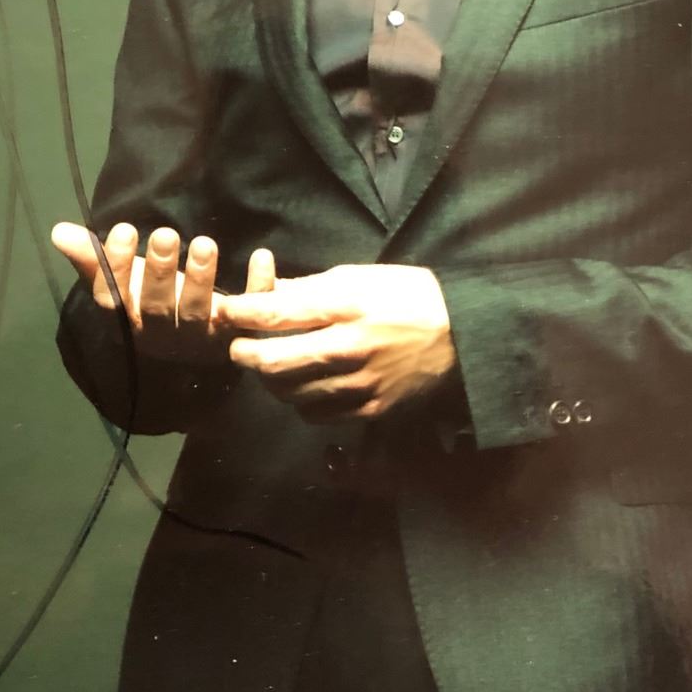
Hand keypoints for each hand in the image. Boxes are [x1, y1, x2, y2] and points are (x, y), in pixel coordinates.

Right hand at [51, 221, 274, 363]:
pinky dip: (259, 287)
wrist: (200, 343)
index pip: (114, 299)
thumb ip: (94, 258)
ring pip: (200, 313)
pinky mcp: (238, 333)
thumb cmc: (155, 301)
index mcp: (130, 321)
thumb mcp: (125, 280)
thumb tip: (58, 230)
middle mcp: (163, 335)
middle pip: (158, 307)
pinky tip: (261, 256)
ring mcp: (202, 338)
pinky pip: (251, 313)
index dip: (116, 267)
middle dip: (162, 272)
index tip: (123, 229)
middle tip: (168, 235)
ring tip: (206, 243)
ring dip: (203, 279)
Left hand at [216, 264, 457, 420]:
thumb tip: (266, 293)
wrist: (464, 336)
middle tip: (238, 347)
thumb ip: (309, 288)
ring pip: (289, 393)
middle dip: (243, 353)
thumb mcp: (361, 277)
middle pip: (273, 361)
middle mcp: (350, 348)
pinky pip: (316, 414)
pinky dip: (300, 401)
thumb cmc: (410, 296)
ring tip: (270, 366)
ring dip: (270, 380)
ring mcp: (360, 384)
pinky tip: (304, 386)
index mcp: (347, 306)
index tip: (227, 311)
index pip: (277, 313)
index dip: (241, 314)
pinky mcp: (371, 410)